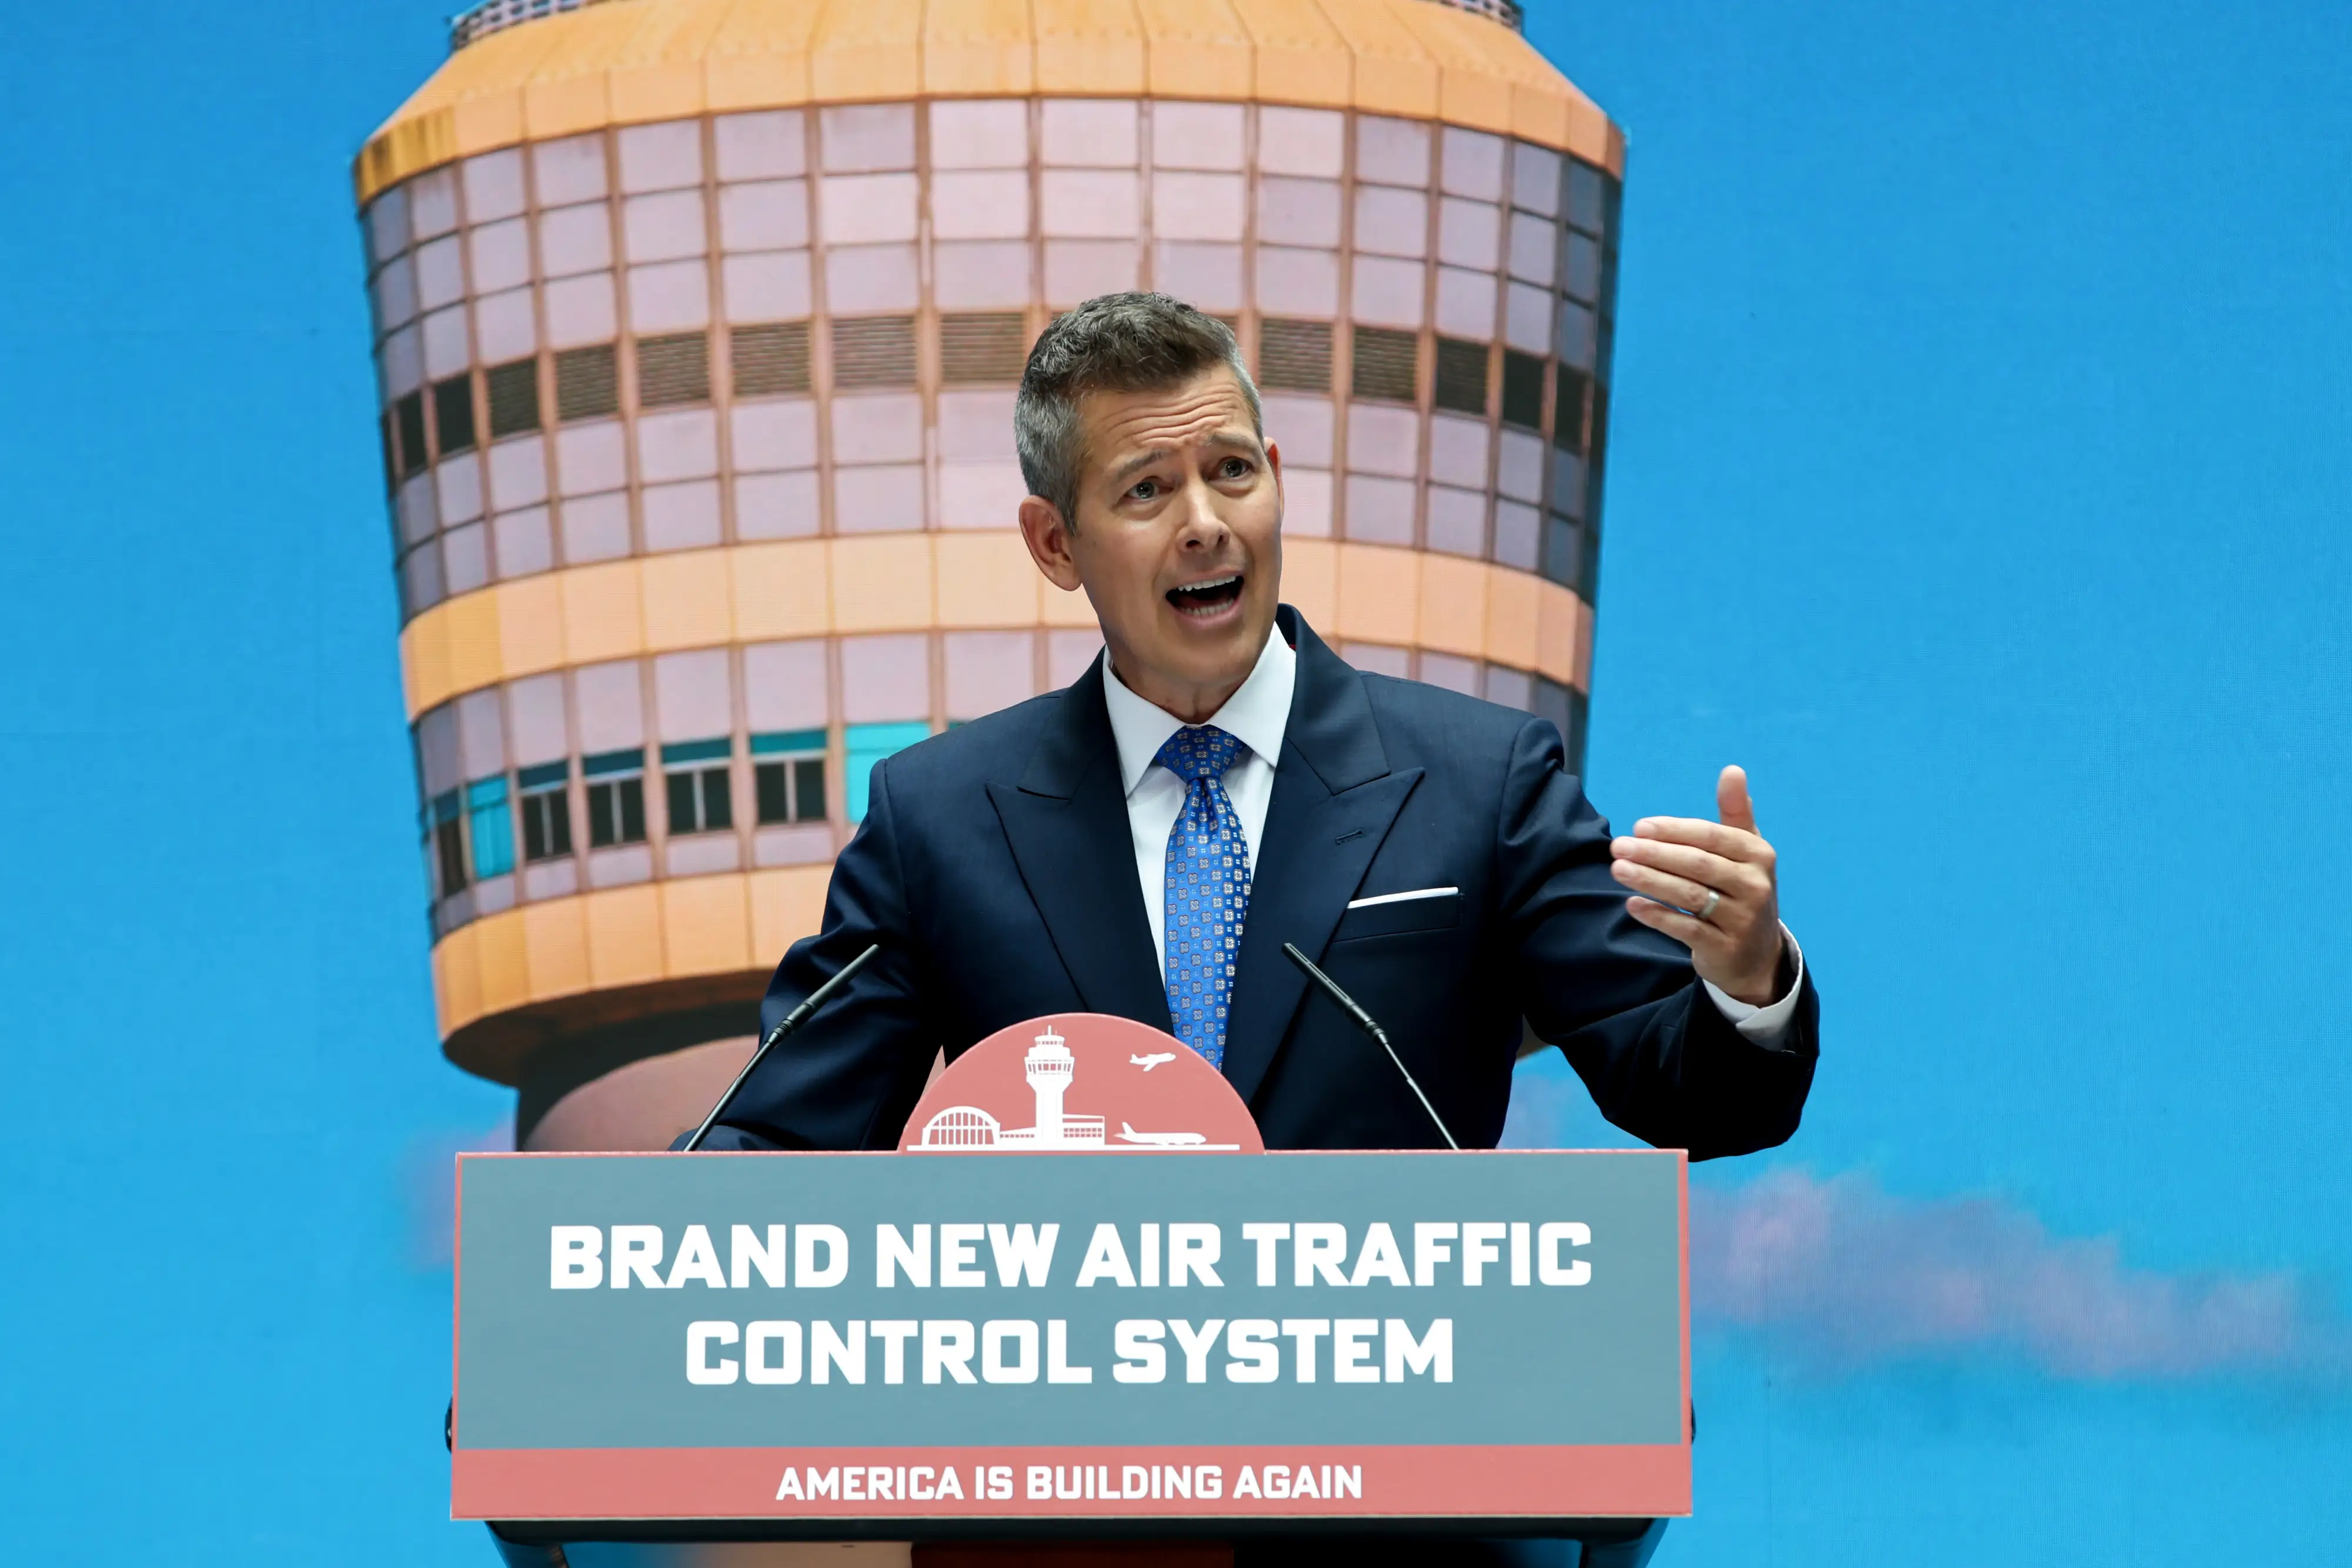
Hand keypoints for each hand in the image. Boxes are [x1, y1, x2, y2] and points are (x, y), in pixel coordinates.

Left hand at [1609, 765, 1786, 1005]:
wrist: (1757, 954)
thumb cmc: (1741, 890)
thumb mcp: (1746, 852)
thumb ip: (1735, 812)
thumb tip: (1732, 769)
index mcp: (1758, 855)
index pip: (1711, 837)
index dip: (1674, 830)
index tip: (1638, 826)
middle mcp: (1755, 886)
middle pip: (1698, 865)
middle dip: (1655, 854)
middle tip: (1618, 846)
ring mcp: (1742, 919)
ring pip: (1690, 896)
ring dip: (1650, 881)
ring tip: (1618, 869)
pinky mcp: (1724, 948)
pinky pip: (1687, 929)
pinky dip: (1658, 916)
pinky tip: (1632, 904)